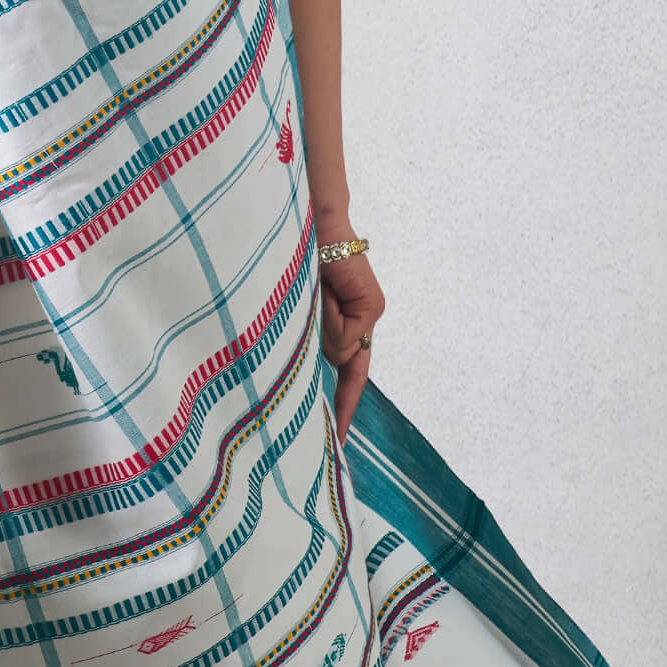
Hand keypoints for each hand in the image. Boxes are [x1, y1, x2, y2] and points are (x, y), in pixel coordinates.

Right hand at [318, 239, 384, 446]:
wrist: (310, 225)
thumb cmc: (294, 266)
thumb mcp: (299, 311)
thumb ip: (314, 339)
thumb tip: (326, 361)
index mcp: (344, 326)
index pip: (348, 375)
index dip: (342, 407)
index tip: (337, 441)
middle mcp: (361, 323)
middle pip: (342, 363)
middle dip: (326, 371)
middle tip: (321, 390)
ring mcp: (370, 314)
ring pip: (341, 350)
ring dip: (319, 333)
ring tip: (312, 299)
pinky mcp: (372, 305)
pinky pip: (346, 333)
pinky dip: (329, 321)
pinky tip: (324, 294)